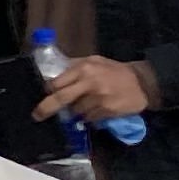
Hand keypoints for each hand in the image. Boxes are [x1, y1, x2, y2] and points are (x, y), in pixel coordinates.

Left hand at [34, 52, 154, 123]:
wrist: (142, 82)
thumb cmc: (114, 70)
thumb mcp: (93, 61)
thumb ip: (74, 66)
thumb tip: (52, 73)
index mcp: (83, 68)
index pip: (57, 82)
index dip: (48, 90)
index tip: (44, 95)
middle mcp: (89, 83)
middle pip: (61, 98)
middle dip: (46, 108)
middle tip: (37, 116)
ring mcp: (99, 99)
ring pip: (76, 111)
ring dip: (75, 111)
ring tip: (85, 105)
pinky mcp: (108, 111)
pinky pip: (89, 118)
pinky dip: (88, 117)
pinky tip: (96, 110)